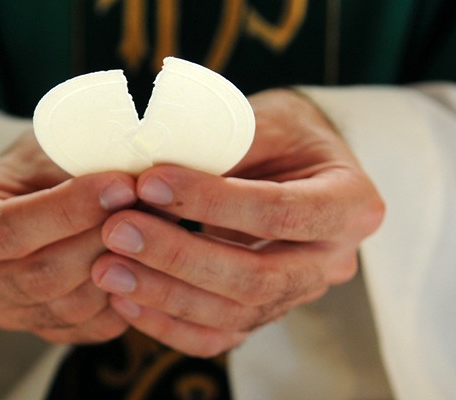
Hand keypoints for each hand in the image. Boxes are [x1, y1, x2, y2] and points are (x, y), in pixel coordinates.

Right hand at [0, 132, 137, 343]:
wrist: (33, 190)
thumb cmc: (35, 163)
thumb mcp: (45, 147)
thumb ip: (80, 164)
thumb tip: (139, 179)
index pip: (5, 229)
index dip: (68, 209)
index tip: (120, 185)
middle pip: (39, 276)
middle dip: (101, 238)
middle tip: (146, 205)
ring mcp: (5, 311)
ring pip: (71, 305)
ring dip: (122, 264)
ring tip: (153, 224)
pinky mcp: (43, 329)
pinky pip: (92, 326)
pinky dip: (126, 293)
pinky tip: (145, 258)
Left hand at [91, 89, 384, 356]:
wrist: (297, 160)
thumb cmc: (282, 133)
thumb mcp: (263, 121)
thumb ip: (219, 147)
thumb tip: (145, 173)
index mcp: (350, 203)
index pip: (280, 212)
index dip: (212, 201)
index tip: (149, 182)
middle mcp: (332, 259)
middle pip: (258, 277)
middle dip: (180, 257)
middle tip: (117, 230)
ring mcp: (299, 292)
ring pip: (235, 314)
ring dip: (165, 294)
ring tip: (106, 268)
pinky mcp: (265, 310)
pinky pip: (219, 334)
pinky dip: (169, 324)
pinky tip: (125, 301)